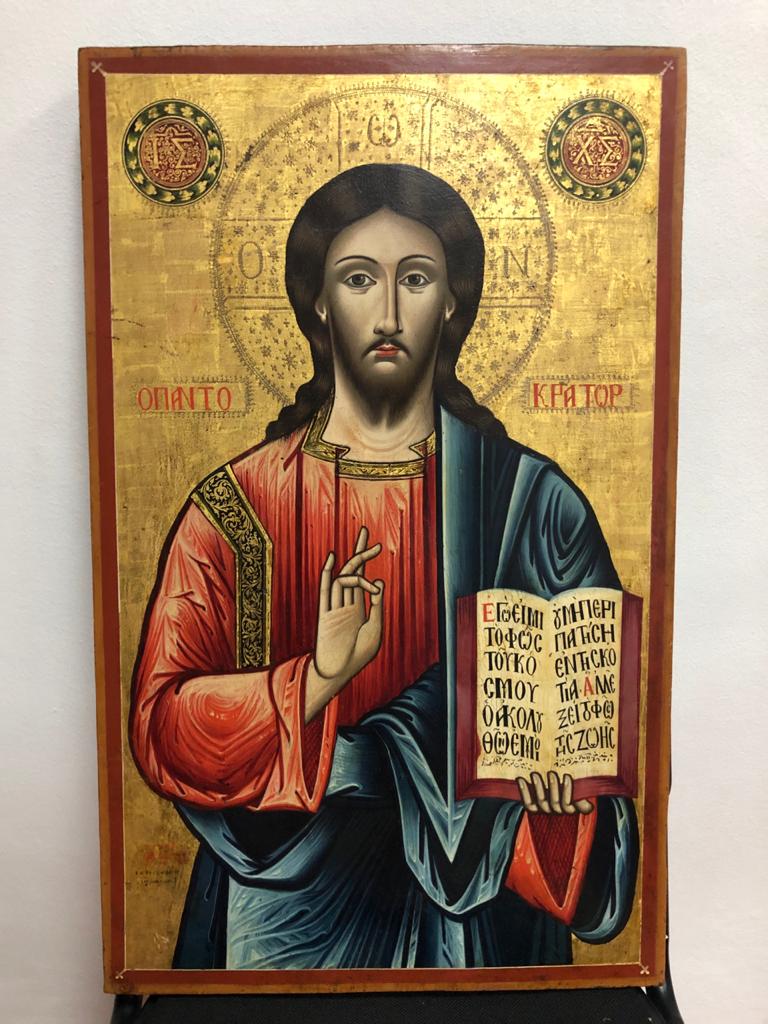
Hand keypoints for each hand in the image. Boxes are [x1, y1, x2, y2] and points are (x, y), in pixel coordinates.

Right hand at [308, 527, 383, 715]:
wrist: (339, 673)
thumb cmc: (358, 656)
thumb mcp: (375, 630)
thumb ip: (377, 606)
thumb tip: (379, 581)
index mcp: (359, 609)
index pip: (363, 578)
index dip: (367, 561)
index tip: (377, 546)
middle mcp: (346, 604)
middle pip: (352, 571)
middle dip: (359, 552)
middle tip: (366, 532)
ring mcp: (335, 607)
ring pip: (343, 578)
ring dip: (354, 563)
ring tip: (367, 549)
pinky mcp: (325, 614)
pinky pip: (325, 591)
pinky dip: (328, 574)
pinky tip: (332, 559)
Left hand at [516, 772, 593, 814]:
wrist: (552, 776)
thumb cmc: (569, 774)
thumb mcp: (578, 775)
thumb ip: (581, 774)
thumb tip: (588, 760)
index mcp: (578, 805)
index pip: (582, 806)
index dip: (570, 791)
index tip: (567, 775)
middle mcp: (563, 809)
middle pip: (559, 804)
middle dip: (554, 788)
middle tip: (551, 773)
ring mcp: (549, 810)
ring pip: (544, 804)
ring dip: (539, 788)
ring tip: (536, 774)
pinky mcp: (535, 808)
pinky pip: (529, 804)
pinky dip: (525, 792)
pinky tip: (521, 779)